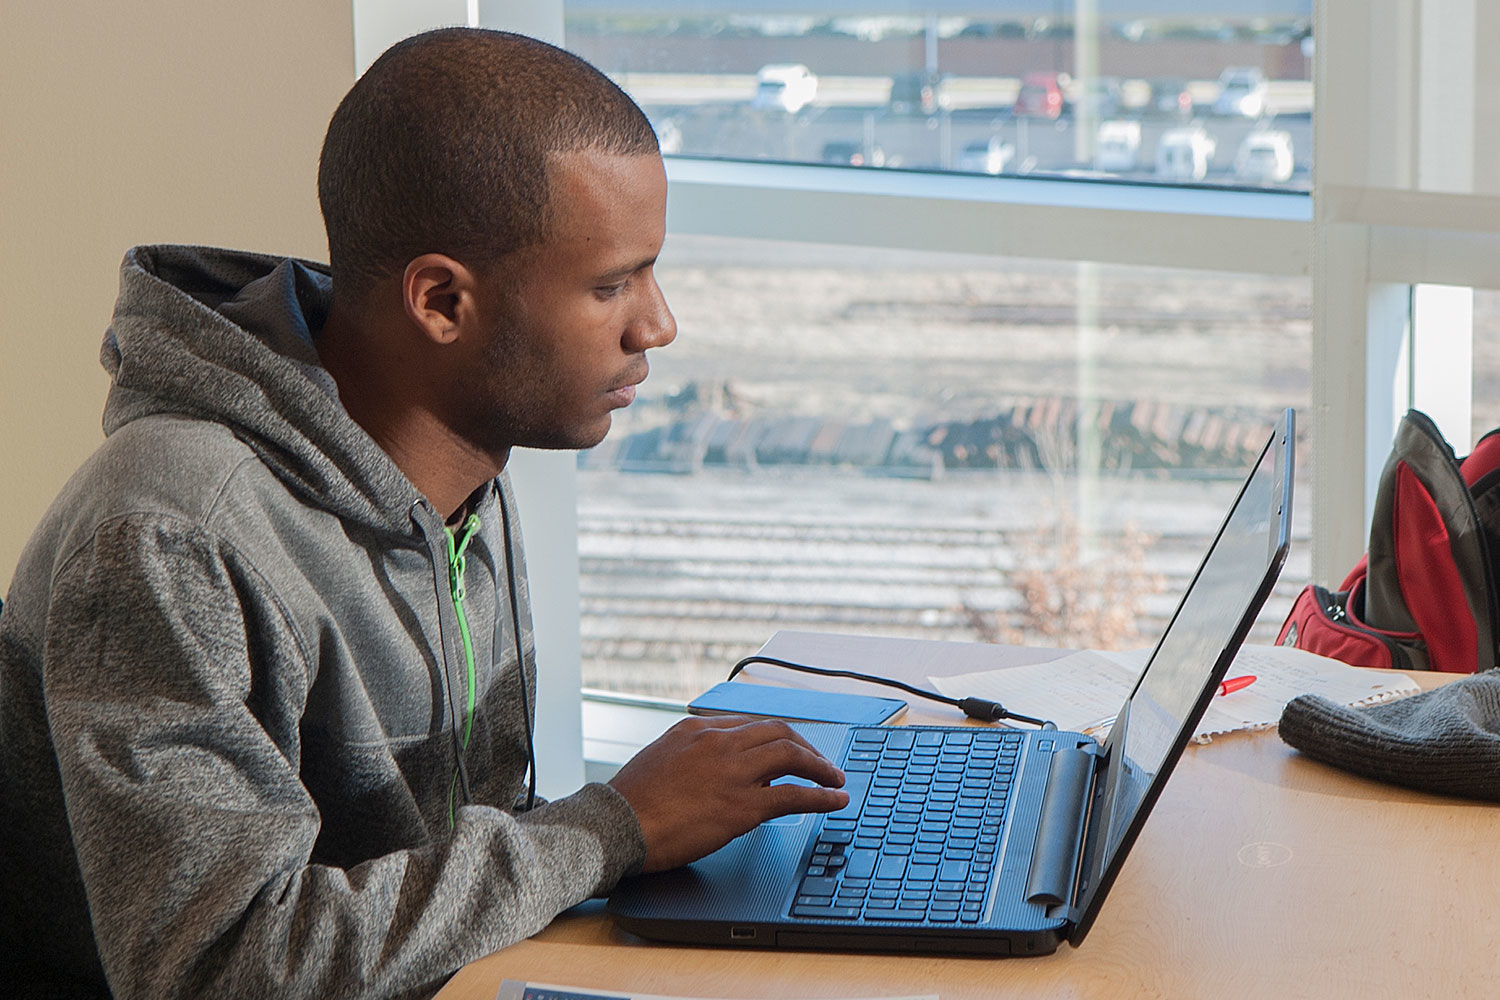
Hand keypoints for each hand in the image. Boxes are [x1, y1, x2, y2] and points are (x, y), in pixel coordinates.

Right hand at [608, 715, 847, 872]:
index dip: (777, 738)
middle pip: (778, 731)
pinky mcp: (742, 805)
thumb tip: (722, 770)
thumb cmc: (630, 801)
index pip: (750, 725)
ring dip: (820, 766)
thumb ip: (693, 756)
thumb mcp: (661, 758)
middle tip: (821, 762)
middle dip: (806, 746)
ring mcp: (733, 772)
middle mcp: (719, 742)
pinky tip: (834, 800)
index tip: (790, 749)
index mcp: (697, 728)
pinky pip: (794, 795)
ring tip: (835, 779)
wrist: (615, 825)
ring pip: (791, 755)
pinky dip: (821, 796)